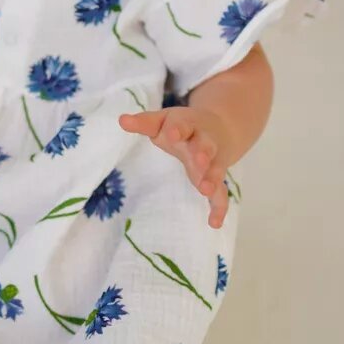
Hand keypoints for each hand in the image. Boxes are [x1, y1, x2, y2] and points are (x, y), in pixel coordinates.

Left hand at [119, 106, 234, 228]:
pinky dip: (219, 207)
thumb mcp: (163, 121)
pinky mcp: (215, 178)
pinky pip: (221, 194)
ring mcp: (213, 161)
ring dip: (212, 179)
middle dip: (202, 153)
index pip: (183, 125)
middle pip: (205, 147)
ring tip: (206, 190)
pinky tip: (214, 223)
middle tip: (200, 161)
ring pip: (215, 170)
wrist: (218, 129)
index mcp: (187, 125)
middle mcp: (203, 143)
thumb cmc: (181, 127)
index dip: (177, 130)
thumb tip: (121, 120)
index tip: (172, 134)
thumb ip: (144, 123)